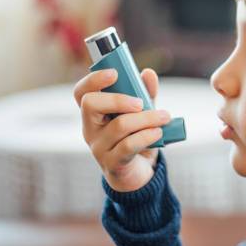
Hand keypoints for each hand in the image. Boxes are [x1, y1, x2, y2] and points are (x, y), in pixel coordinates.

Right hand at [73, 68, 170, 191]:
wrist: (138, 172)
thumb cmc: (136, 136)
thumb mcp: (142, 112)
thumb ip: (145, 93)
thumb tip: (148, 74)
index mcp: (94, 113)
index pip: (81, 92)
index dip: (93, 80)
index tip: (115, 73)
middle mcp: (90, 128)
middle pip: (91, 104)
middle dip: (118, 99)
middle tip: (141, 103)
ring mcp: (98, 147)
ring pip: (119, 125)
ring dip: (146, 118)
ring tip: (164, 117)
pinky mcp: (112, 163)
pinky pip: (129, 145)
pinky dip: (147, 135)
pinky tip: (158, 132)